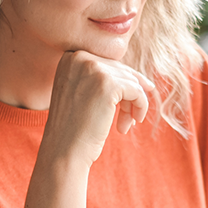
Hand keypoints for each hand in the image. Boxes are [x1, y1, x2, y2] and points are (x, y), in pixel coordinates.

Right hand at [42, 50, 154, 165]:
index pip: (107, 64)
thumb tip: (144, 80)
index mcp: (70, 58)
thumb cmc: (74, 128)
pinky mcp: (109, 84)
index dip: (121, 84)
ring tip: (127, 123)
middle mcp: (79, 58)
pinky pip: (137, 91)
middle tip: (129, 118)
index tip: (127, 103)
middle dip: (128, 95)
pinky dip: (140, 106)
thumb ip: (103, 80)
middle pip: (120, 71)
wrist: (63, 150)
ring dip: (133, 104)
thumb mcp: (82, 94)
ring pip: (131, 81)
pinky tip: (133, 121)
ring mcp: (93, 69)